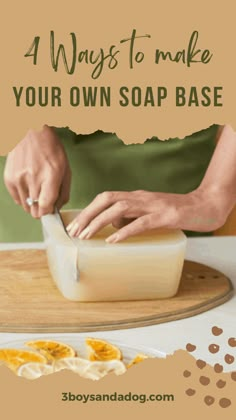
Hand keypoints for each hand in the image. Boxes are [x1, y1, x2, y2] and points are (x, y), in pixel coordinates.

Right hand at [4, 125, 70, 217]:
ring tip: (37, 190)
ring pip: (25, 207)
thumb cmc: (50, 148)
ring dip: (32, 204)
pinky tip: (29, 186)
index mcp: (51, 175)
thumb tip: (58, 208)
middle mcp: (34, 178)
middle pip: (35, 211)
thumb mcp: (65, 168)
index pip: (46, 206)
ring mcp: (19, 179)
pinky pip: (17, 199)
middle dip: (41, 210)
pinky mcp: (9, 179)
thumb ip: (64, 191)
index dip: (49, 212)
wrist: (29, 131)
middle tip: (45, 201)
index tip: (51, 209)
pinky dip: (23, 197)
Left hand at [66, 187, 234, 242]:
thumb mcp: (149, 212)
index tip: (75, 225)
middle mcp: (141, 197)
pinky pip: (141, 222)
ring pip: (119, 208)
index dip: (88, 209)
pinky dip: (124, 231)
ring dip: (99, 222)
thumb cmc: (176, 211)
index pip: (106, 197)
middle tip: (74, 232)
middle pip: (107, 199)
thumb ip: (131, 217)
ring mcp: (153, 205)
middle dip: (88, 214)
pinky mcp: (165, 216)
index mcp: (136, 196)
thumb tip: (112, 228)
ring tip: (86, 236)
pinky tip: (113, 240)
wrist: (204, 206)